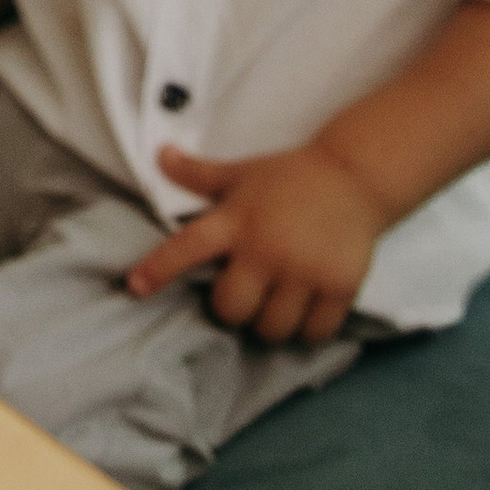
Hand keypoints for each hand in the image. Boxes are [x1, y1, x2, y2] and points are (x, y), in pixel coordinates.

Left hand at [124, 141, 380, 343]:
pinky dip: (305, 332)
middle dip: (231, 309)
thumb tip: (161, 155)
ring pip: (271, 329)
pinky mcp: (339, 287)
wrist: (355, 176)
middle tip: (243, 294)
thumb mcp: (241, 171)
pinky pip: (313, 333)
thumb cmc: (290, 176)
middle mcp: (267, 249)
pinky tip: (303, 314)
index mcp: (238, 220)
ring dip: (267, 325)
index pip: (188, 246)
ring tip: (273, 305)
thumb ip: (199, 173)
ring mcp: (305, 271)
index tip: (135, 287)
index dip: (159, 269)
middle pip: (232, 309)